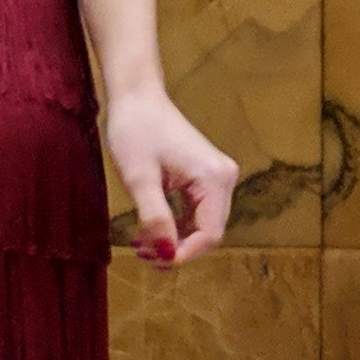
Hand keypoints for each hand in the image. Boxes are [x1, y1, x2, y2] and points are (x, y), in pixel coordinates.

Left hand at [103, 86, 237, 266]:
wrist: (136, 97)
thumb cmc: (135, 130)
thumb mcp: (140, 179)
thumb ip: (156, 219)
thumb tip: (167, 256)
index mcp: (214, 178)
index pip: (210, 235)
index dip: (184, 254)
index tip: (154, 262)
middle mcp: (224, 178)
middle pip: (209, 233)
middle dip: (177, 249)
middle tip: (142, 255)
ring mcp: (217, 177)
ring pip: (202, 225)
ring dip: (174, 240)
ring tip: (140, 245)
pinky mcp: (205, 177)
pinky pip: (196, 213)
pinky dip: (175, 226)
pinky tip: (149, 231)